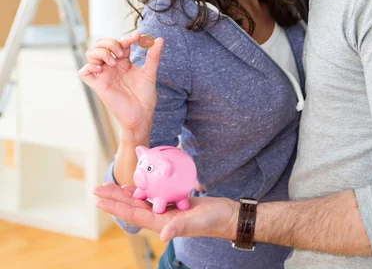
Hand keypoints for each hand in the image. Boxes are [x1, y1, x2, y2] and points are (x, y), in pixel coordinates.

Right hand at [78, 34, 163, 133]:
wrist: (141, 115)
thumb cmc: (145, 96)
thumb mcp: (150, 73)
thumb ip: (153, 56)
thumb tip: (160, 39)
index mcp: (124, 61)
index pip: (119, 42)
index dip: (126, 37)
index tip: (137, 37)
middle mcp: (112, 66)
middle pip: (100, 43)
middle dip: (110, 42)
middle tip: (122, 52)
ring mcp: (103, 74)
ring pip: (90, 53)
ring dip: (101, 52)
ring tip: (113, 62)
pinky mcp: (97, 85)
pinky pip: (84, 72)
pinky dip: (89, 66)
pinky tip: (101, 69)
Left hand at [93, 182, 238, 242]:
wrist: (226, 216)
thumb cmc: (214, 220)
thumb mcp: (198, 221)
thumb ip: (181, 228)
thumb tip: (164, 235)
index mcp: (162, 223)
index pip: (133, 214)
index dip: (115, 207)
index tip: (99, 199)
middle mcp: (160, 218)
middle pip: (131, 207)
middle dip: (113, 198)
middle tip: (96, 188)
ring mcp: (165, 210)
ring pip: (139, 201)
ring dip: (123, 194)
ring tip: (109, 186)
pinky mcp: (172, 202)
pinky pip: (151, 195)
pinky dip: (140, 189)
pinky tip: (134, 184)